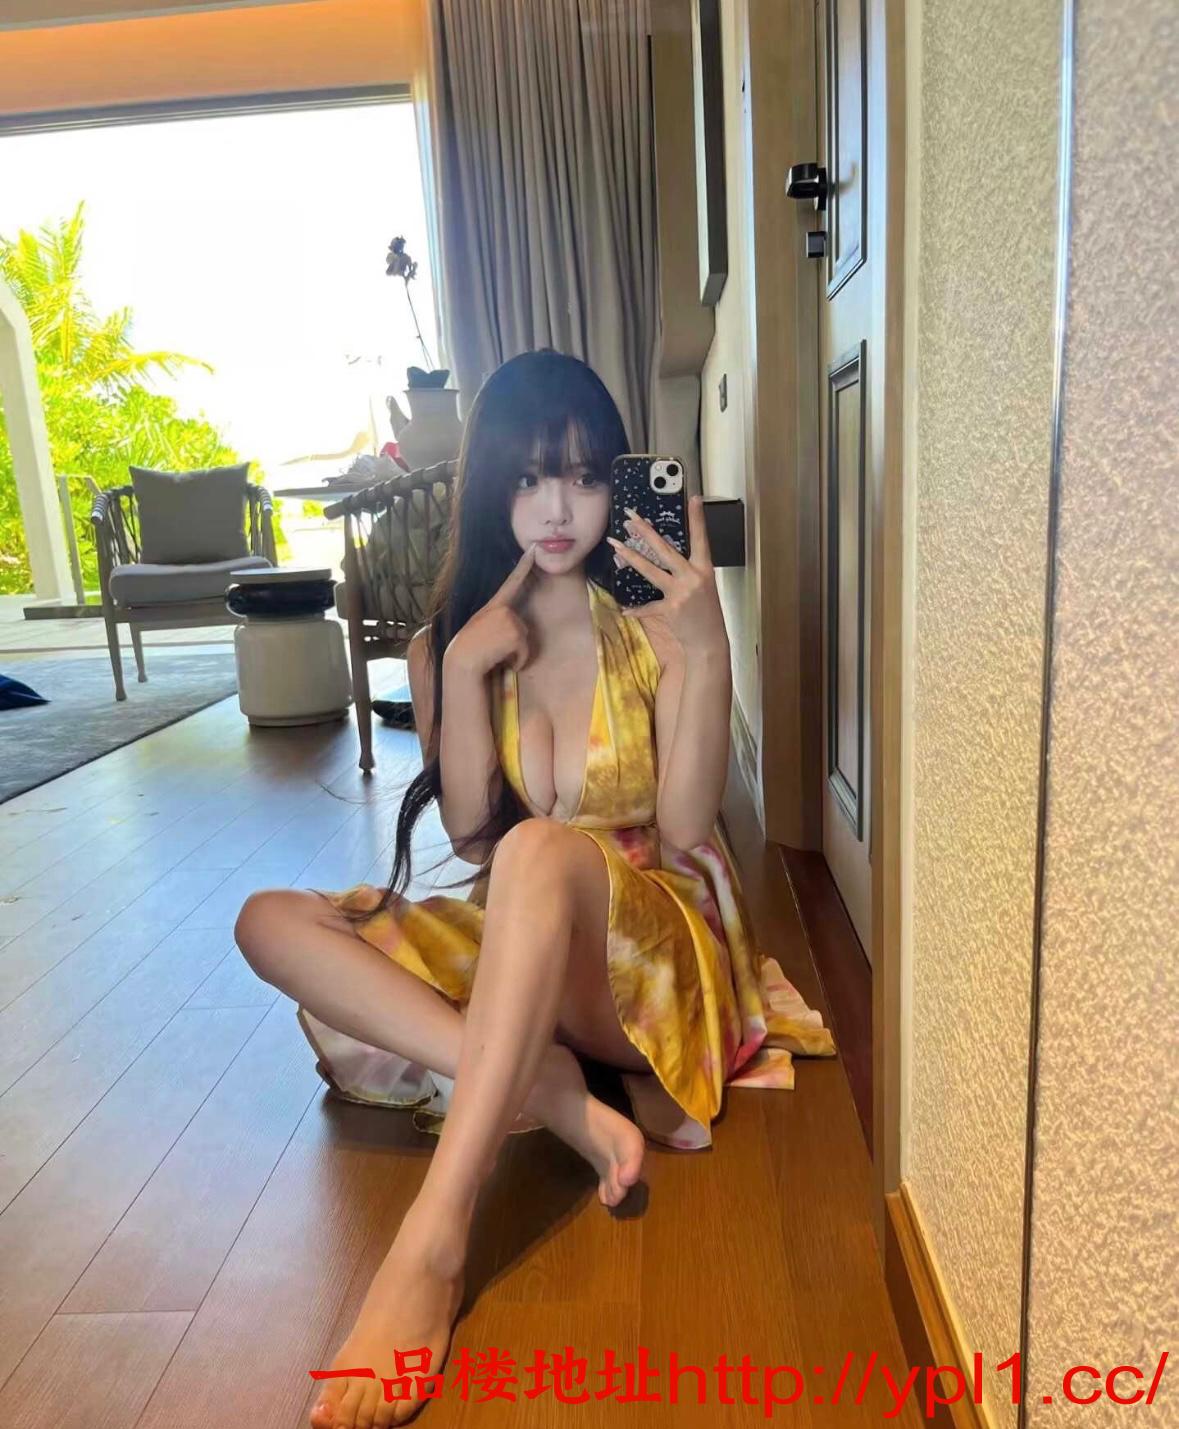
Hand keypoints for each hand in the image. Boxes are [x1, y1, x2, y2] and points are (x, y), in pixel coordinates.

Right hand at [444, 541, 537, 676]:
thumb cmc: (468, 651)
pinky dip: (518, 661)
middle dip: (514, 643)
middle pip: (522, 627)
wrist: (462, 661)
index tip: (533, 550)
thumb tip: (510, 628)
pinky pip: (525, 652)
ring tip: (495, 655)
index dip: (523, 565)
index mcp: (492, 606)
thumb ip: (494, 621)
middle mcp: (502, 608)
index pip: (511, 582)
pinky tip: (502, 662)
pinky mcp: (516, 633)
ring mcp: (509, 619)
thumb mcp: (479, 628)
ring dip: (515, 653)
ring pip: (524, 639)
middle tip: (493, 649)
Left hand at [606, 494, 728, 656]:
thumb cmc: (707, 612)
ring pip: (651, 570)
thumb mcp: (704, 586)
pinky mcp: (670, 609)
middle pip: (666, 550)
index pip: (701, 538)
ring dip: (631, 557)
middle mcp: (692, 577)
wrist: (709, 641)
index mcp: (704, 569)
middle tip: (632, 517)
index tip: (694, 498)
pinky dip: (636, 609)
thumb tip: (669, 557)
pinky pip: (648, 606)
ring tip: (616, 544)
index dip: (697, 518)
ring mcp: (680, 593)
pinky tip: (624, 609)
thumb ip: (689, 571)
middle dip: (647, 532)